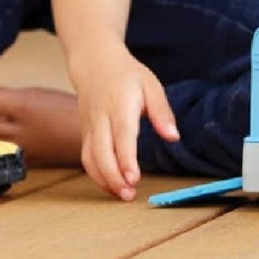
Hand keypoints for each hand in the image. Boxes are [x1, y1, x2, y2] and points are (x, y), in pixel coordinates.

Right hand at [68, 42, 178, 200]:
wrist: (94, 63)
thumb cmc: (127, 75)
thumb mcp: (151, 86)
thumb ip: (162, 112)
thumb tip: (173, 136)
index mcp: (120, 105)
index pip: (121, 136)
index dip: (125, 159)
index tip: (134, 178)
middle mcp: (101, 118)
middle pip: (101, 152)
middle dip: (113, 177)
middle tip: (129, 195)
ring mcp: (90, 126)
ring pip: (90, 158)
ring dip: (103, 180)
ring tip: (122, 195)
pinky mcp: (85, 132)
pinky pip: (86, 157)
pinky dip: (96, 175)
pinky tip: (111, 185)